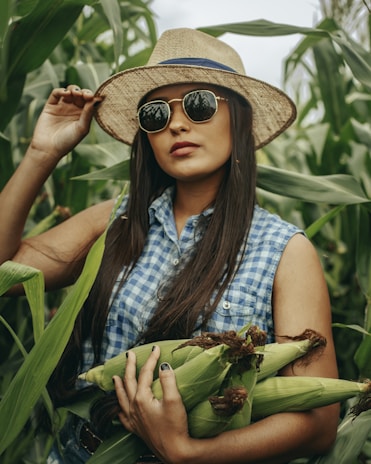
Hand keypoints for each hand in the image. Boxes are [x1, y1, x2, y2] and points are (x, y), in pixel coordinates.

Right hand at [30, 85, 101, 159]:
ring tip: (75, 93)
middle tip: (85, 95)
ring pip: (69, 92)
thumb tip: (96, 100)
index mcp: (83, 116)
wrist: (49, 148)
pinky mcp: (51, 106)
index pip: (90, 103)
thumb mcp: (81, 128)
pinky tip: (65, 93)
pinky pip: (56, 94)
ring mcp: (62, 107)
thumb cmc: (68, 142)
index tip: (93, 97)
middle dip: (84, 92)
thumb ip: (88, 114)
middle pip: (81, 95)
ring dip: (74, 89)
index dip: (92, 97)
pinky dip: (61, 90)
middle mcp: (74, 111)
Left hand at [113, 346, 189, 461]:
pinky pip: (123, 417)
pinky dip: (120, 408)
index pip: (144, 373)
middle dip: (129, 366)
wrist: (176, 452)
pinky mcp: (137, 429)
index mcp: (142, 398)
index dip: (151, 359)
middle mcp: (133, 408)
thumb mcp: (174, 400)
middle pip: (128, 382)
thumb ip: (168, 380)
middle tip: (130, 354)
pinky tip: (120, 407)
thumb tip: (163, 365)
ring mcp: (134, 419)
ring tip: (115, 377)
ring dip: (119, 385)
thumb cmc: (176, 426)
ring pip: (121, 398)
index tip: (156, 348)